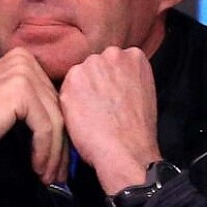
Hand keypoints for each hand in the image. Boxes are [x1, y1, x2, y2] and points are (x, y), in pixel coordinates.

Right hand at [0, 47, 68, 183]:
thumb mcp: (9, 101)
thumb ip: (34, 101)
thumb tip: (66, 123)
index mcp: (23, 57)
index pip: (53, 98)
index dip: (60, 132)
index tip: (59, 160)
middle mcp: (25, 59)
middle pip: (57, 109)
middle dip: (60, 146)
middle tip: (58, 173)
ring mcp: (23, 73)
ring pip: (54, 120)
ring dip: (54, 153)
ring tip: (49, 176)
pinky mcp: (21, 92)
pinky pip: (44, 127)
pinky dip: (44, 151)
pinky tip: (38, 167)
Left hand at [59, 46, 161, 193]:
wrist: (126, 151)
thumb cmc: (136, 131)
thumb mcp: (142, 92)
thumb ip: (126, 77)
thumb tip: (111, 80)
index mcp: (134, 56)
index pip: (112, 61)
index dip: (109, 82)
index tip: (111, 96)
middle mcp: (112, 54)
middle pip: (94, 65)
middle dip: (93, 83)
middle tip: (100, 108)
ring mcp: (91, 66)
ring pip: (78, 76)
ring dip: (80, 93)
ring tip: (93, 115)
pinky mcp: (72, 81)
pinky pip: (65, 91)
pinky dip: (69, 105)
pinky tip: (83, 119)